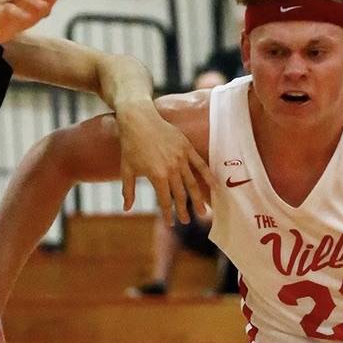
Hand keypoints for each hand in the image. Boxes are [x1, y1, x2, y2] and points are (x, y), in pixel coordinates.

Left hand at [115, 103, 214, 224]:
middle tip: (187, 221)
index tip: (170, 223)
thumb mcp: (126, 169)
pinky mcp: (187, 148)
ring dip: (197, 200)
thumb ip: (129, 191)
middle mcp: (172, 169)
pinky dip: (208, 176)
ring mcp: (181, 158)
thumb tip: (127, 209)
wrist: (138, 118)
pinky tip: (215, 187)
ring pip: (192, 183)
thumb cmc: (130, 144)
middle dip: (184, 210)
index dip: (168, 214)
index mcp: (157, 176)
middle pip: (181, 195)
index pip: (165, 200)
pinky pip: (200, 165)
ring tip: (202, 212)